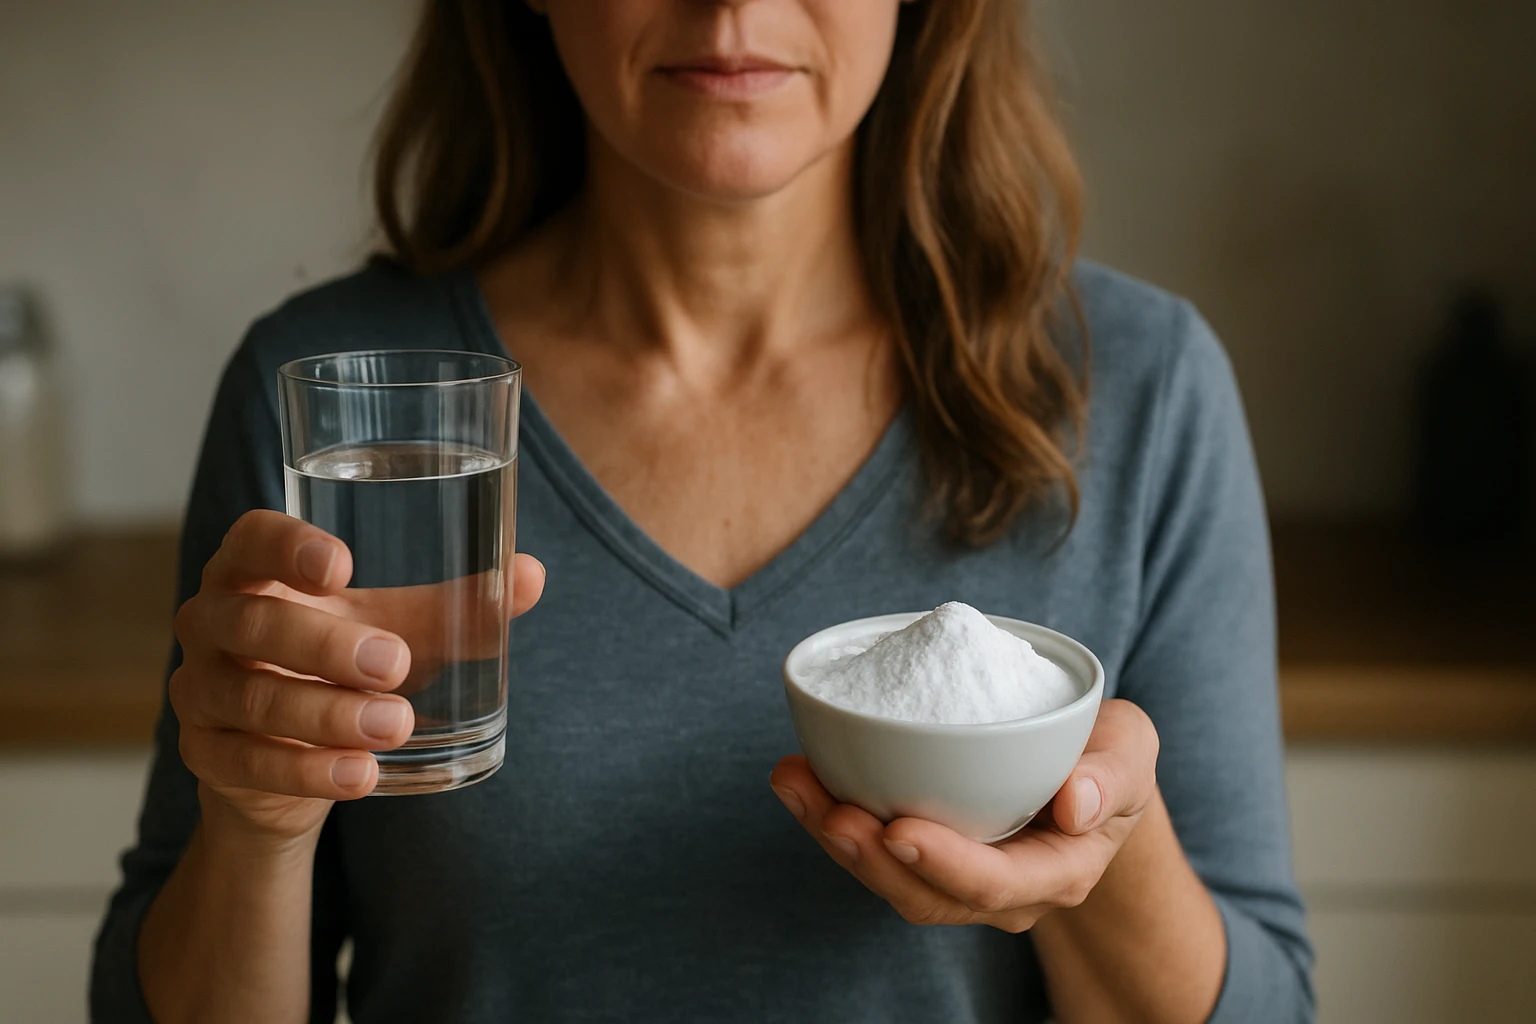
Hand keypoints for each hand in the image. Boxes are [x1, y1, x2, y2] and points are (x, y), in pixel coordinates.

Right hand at [170, 509, 544, 844]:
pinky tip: (360, 775)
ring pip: (252, 699)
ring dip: (326, 715)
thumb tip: (532, 576)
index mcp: (251, 572)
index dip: (285, 547)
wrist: (292, 760)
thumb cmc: (345, 663)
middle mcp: (212, 624)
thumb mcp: (401, 630)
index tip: (342, 566)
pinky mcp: (207, 756)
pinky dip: (306, 771)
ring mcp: (199, 691)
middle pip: (252, 624)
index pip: (249, 539)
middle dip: (325, 646)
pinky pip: (248, 763)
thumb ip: (461, 607)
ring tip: (395, 725)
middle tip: (395, 664)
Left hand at [769, 699, 1157, 931]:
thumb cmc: (1107, 758)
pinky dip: (827, 816)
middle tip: (830, 811)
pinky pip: (870, 850)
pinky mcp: (922, 853)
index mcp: (1058, 871)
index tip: (899, 830)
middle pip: (927, 896)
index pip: (997, 885)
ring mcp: (957, 877)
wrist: (1086, 770)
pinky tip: (798, 778)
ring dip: (834, 837)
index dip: (946, 865)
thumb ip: (1113, 774)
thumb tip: (1075, 803)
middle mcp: (1003, 891)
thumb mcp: (1131, 752)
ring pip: (889, 879)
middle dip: (871, 859)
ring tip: (795, 784)